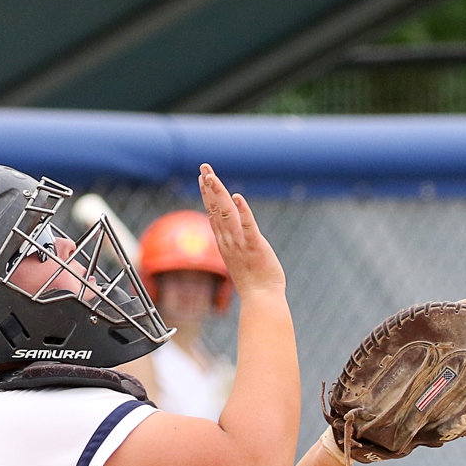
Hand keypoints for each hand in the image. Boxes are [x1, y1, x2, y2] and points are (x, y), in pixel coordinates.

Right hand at [198, 163, 285, 295]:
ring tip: (212, 177)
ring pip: (226, 214)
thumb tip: (234, 232)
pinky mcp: (255, 247)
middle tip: (204, 168)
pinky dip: (242, 211)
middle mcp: (228, 241)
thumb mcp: (239, 257)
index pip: (213, 213)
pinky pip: (247, 226)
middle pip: (215, 209)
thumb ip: (235, 242)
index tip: (204, 178)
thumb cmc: (254, 280)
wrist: (261, 298)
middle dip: (209, 187)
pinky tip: (238, 197)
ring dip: (219, 194)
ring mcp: (240, 243)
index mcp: (225, 242)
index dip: (208, 195)